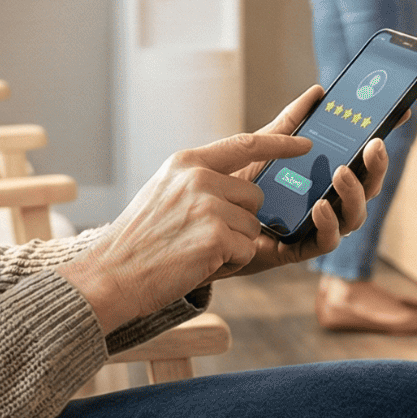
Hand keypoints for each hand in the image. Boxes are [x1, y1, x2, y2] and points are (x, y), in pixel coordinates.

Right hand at [58, 126, 310, 331]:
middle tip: (203, 237)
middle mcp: (198, 177)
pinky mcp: (215, 236)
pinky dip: (231, 262)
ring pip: (252, 225)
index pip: (245, 143)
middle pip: (254, 195)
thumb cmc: (139, 240)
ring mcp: (207, 205)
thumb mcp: (163, 191)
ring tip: (196, 250)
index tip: (305, 143)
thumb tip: (240, 185)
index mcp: (186, 162)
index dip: (280, 142)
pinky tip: (200, 263)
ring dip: (234, 244)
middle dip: (241, 220)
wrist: (111, 275)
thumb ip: (198, 180)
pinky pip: (247, 249)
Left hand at [221, 86, 390, 280]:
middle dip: (376, 167)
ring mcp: (316, 227)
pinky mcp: (297, 249)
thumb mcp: (263, 146)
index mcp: (326, 177)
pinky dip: (327, 225)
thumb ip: (291, 122)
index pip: (363, 161)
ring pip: (353, 217)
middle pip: (367, 189)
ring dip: (353, 195)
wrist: (203, 216)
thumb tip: (318, 91)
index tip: (398, 112)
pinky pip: (324, 242)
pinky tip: (319, 206)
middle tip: (373, 145)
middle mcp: (328, 202)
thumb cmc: (237, 183)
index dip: (383, 138)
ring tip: (340, 173)